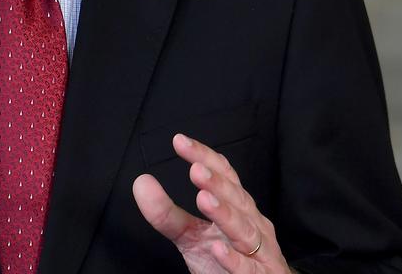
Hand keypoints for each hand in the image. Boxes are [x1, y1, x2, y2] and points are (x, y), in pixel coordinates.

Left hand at [133, 134, 287, 273]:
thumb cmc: (225, 261)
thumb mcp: (190, 235)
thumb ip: (166, 212)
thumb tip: (141, 183)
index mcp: (238, 207)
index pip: (223, 174)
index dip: (204, 156)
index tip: (180, 141)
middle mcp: (252, 223)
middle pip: (236, 198)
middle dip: (217, 183)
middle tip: (195, 169)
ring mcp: (260, 250)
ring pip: (244, 229)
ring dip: (225, 213)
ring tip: (204, 199)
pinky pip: (247, 268)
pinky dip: (234, 260)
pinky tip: (218, 250)